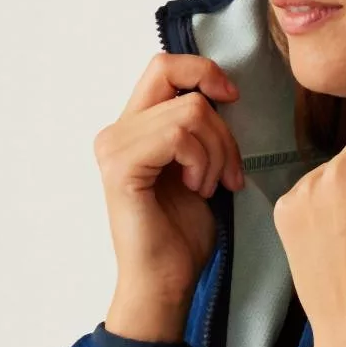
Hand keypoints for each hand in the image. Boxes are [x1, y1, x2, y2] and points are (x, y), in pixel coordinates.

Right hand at [94, 53, 244, 339]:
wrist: (167, 282)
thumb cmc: (183, 232)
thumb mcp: (198, 164)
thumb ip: (196, 126)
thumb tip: (222, 90)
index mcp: (133, 126)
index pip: (164, 64)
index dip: (203, 71)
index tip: (231, 99)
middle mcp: (116, 131)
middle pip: (179, 81)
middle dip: (219, 123)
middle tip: (227, 170)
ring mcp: (114, 147)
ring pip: (190, 111)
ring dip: (216, 151)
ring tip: (209, 186)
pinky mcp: (121, 167)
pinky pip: (179, 136)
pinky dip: (202, 162)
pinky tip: (198, 190)